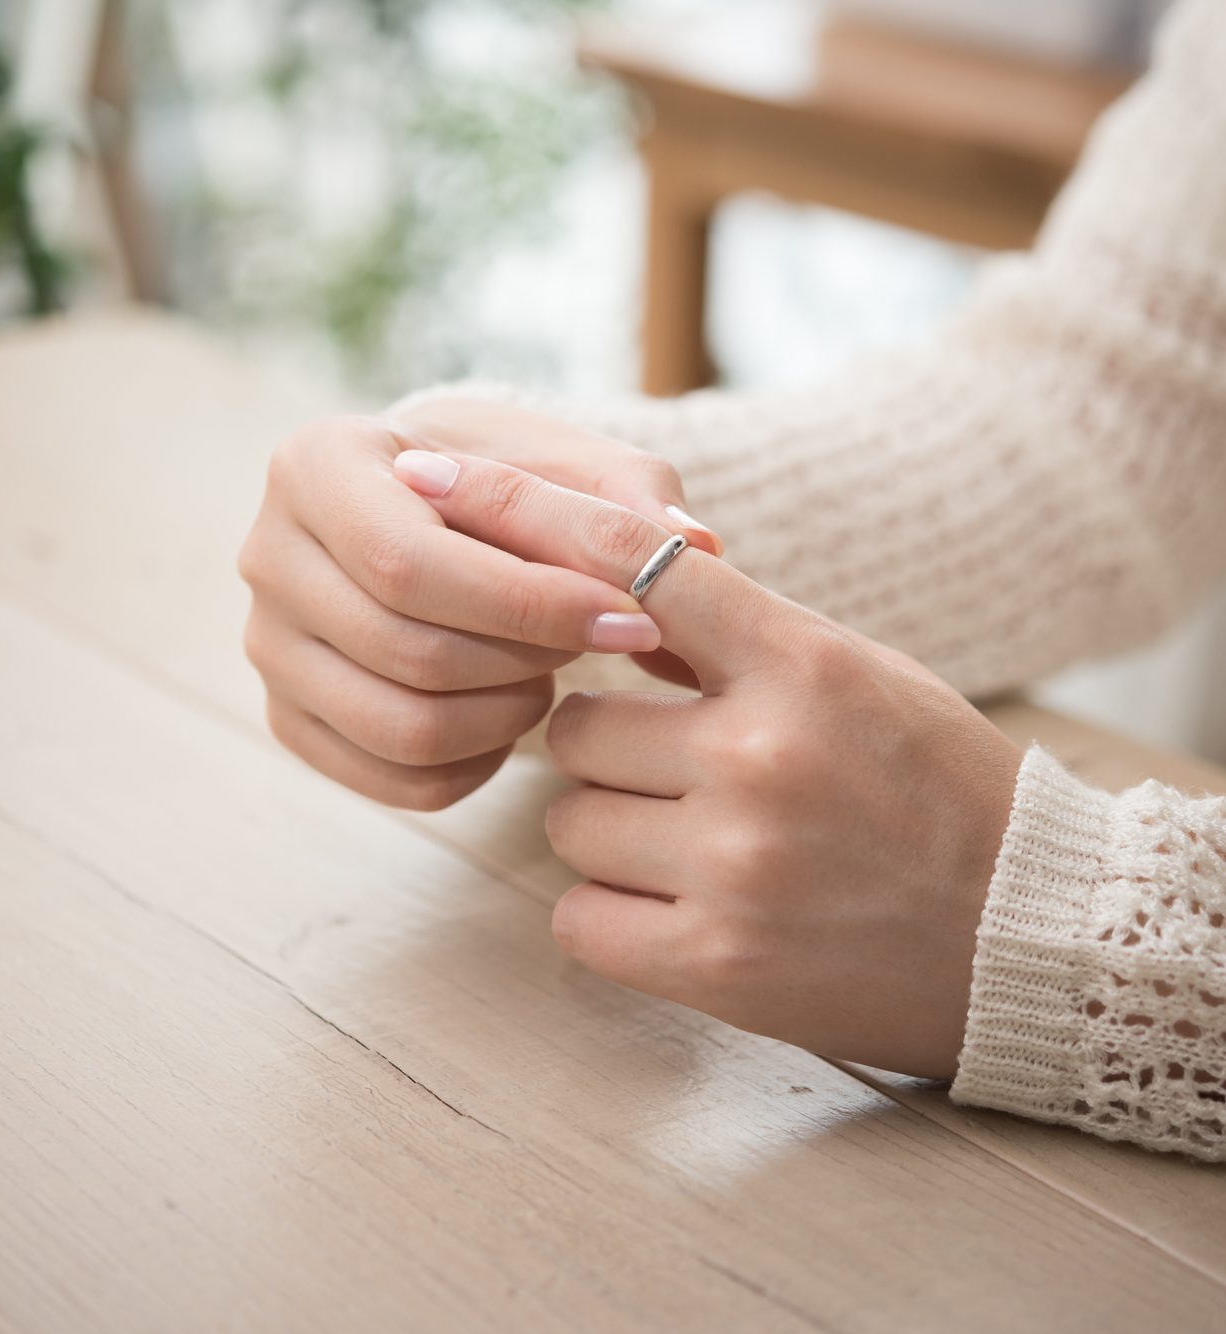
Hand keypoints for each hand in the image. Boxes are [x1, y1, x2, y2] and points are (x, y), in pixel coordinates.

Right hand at [238, 400, 721, 809]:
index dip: (533, 605)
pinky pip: (398, 780)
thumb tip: (695, 548)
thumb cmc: (507, 481)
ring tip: (550, 672)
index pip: (411, 564)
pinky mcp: (291, 719)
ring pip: (402, 728)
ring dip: (507, 715)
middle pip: (408, 652)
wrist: (434, 514)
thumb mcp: (570, 463)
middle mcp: (267, 554)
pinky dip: (478, 764)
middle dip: (529, 660)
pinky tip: (512, 714)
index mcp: (315, 464)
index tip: (634, 620)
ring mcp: (268, 646)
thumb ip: (630, 500)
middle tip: (596, 645)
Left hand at [394, 447, 1022, 1077]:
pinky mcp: (717, 965)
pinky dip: (609, 913)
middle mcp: (760, 755)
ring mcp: (736, 865)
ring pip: (568, 822)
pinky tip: (679, 909)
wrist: (1027, 934)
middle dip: (606, 751)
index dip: (519, 510)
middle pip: (573, 727)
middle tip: (672, 773)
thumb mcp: (855, 675)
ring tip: (697, 848)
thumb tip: (614, 592)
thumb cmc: (937, 786)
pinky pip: (577, 919)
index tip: (432, 474)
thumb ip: (737, 637)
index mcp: (800, 663)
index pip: (628, 560)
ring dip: (610, 831)